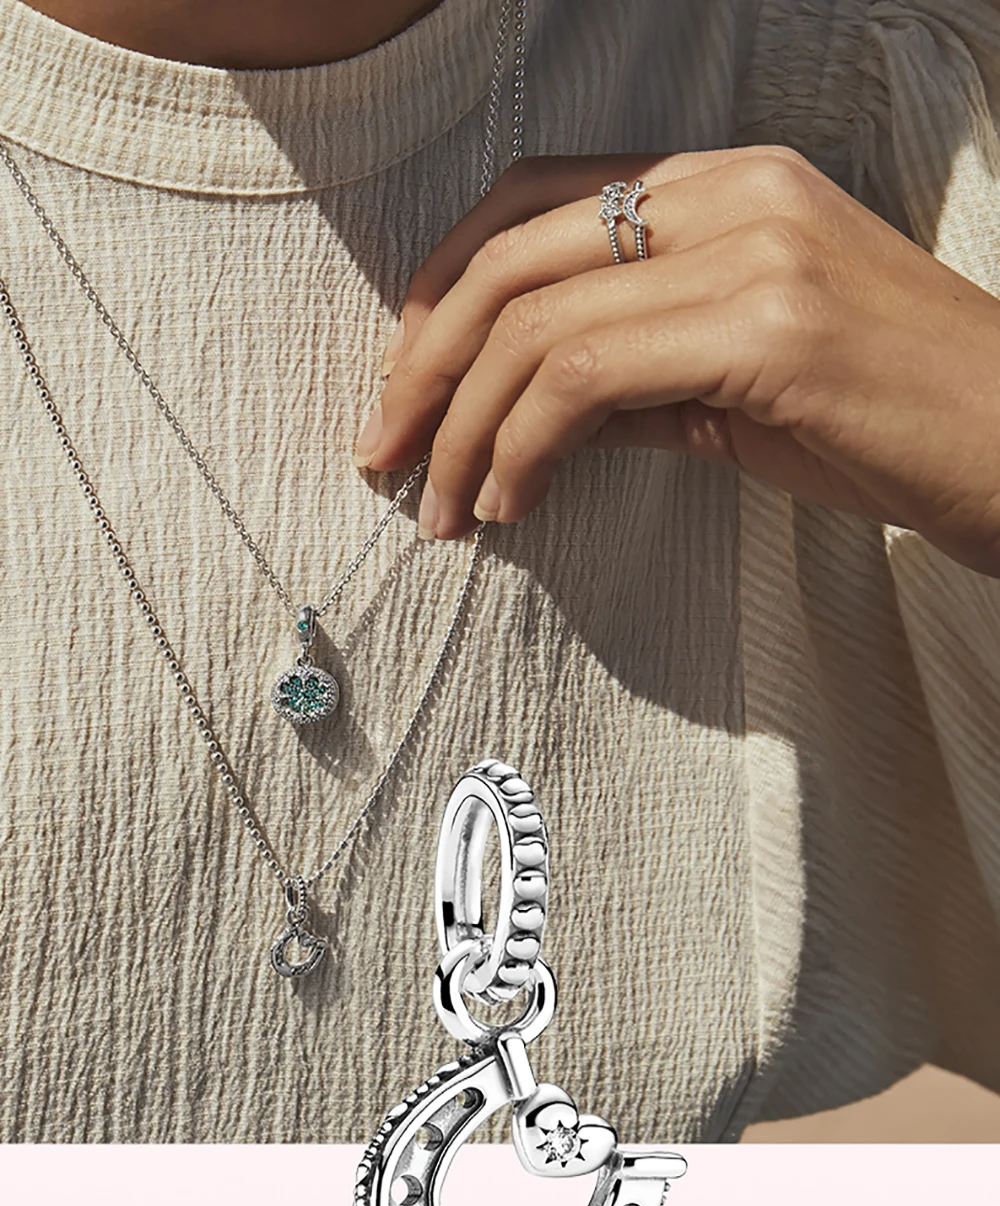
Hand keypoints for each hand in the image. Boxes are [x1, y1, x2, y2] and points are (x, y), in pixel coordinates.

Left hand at [357, 147, 999, 576]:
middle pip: (512, 256)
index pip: (535, 201)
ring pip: (536, 322)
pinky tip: (513, 504)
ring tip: (443, 507)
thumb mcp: (737, 384)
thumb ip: (631, 376)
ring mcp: (752, 249)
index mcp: (722, 183)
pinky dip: (523, 447)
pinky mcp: (765, 327)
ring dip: (464, 427)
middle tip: (383, 453)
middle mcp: (731, 192)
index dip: (443, 286)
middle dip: (422, 364)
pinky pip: (588, 378)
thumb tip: (522, 414)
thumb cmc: (883, 421)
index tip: (404, 377)